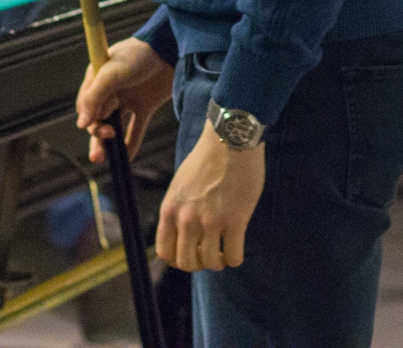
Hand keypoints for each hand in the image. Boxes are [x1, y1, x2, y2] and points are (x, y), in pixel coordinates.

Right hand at [76, 37, 174, 164]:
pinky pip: (135, 129)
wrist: (170, 49)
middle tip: (104, 144)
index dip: (90, 118)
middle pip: (99, 118)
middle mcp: (111, 91)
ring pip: (114, 126)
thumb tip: (81, 124)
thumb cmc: (137, 55)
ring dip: (109, 143)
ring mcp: (128, 99)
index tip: (96, 123)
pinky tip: (127, 157)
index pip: (87, 106)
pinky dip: (131, 143)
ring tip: (104, 160)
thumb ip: (95, 97)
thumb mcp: (112, 73)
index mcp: (98, 79)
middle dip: (97, 134)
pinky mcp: (145, 106)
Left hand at [157, 125, 265, 271]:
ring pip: (211, 262)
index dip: (178, 260)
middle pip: (187, 263)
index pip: (165, 253)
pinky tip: (237, 247)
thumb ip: (179, 208)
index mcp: (170, 209)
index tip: (191, 254)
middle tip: (211, 252)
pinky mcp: (235, 220)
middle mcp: (187, 219)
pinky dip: (235, 258)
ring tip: (225, 249)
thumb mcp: (180, 184)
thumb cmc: (208, 157)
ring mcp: (211, 221)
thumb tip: (182, 230)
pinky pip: (233, 256)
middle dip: (200, 263)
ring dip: (219, 261)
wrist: (229, 138)